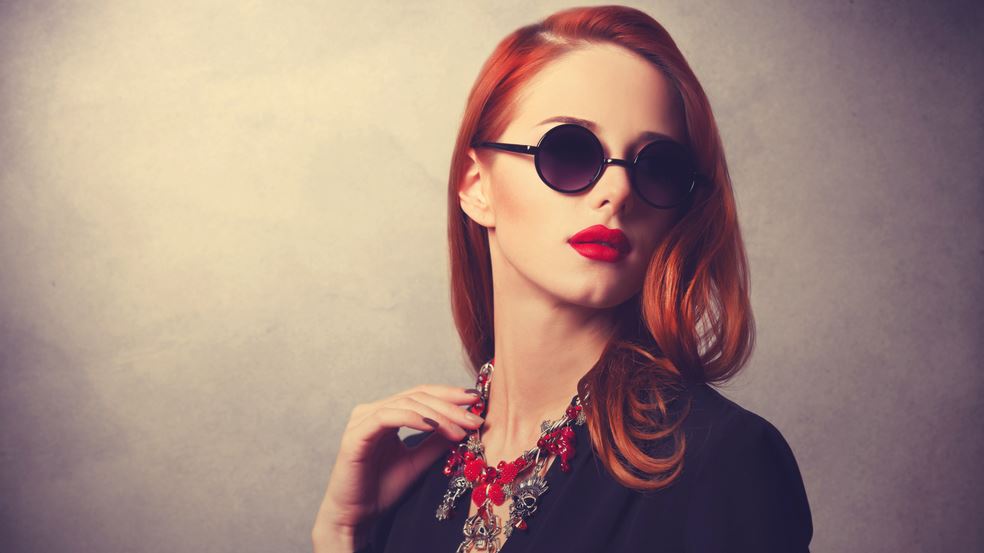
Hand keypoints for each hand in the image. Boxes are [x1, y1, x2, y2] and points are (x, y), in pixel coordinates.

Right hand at [311, 384, 483, 550]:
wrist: (356, 516)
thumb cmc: (382, 489)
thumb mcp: (419, 462)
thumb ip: (437, 442)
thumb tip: (465, 424)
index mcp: (387, 413)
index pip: (422, 394)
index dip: (450, 395)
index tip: (477, 402)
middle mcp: (373, 411)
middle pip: (418, 395)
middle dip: (450, 406)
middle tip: (475, 418)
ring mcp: (362, 420)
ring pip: (407, 404)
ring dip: (438, 415)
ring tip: (460, 430)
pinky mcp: (356, 435)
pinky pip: (388, 417)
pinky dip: (414, 419)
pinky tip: (434, 427)